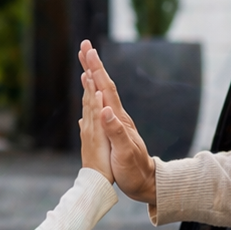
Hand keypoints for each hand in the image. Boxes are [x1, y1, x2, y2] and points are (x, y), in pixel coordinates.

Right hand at [77, 41, 157, 203]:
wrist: (146, 183)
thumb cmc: (135, 171)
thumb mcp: (125, 152)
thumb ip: (115, 131)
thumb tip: (104, 109)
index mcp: (118, 119)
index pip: (105, 88)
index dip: (96, 69)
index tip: (88, 51)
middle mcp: (117, 117)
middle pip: (103, 85)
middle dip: (93, 65)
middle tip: (85, 46)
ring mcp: (116, 123)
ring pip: (101, 94)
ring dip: (93, 77)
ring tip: (85, 65)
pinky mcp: (113, 131)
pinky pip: (99, 108)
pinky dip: (92, 97)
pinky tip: (90, 97)